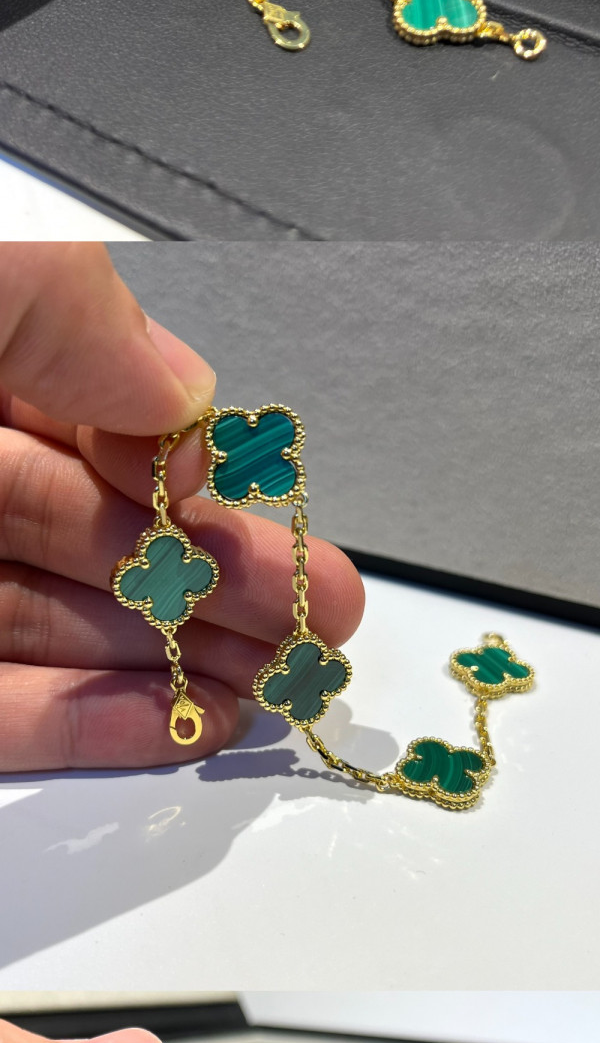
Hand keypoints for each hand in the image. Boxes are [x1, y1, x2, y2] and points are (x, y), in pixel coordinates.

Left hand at [0, 254, 362, 769]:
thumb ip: (77, 317)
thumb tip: (184, 405)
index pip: (85, 417)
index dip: (183, 470)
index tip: (270, 506)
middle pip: (89, 533)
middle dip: (213, 576)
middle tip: (317, 614)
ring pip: (55, 626)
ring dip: (174, 656)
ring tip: (279, 681)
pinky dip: (92, 725)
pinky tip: (184, 723)